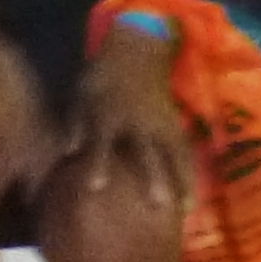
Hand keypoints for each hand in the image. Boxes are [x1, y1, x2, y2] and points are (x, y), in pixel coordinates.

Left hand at [68, 38, 192, 211]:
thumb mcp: (82, 94)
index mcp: (109, 114)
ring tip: (185, 209)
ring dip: (180, 181)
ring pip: (173, 154)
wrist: (136, 52)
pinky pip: (185, 151)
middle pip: (146, 152)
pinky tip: (192, 196)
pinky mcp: (176, 124)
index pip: (102, 143)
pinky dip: (191, 172)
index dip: (98, 164)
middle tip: (157, 204)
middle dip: (152, 177)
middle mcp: (138, 122)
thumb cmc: (102, 77)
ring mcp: (160, 124)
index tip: (97, 188)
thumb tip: (68, 152)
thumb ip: (76, 124)